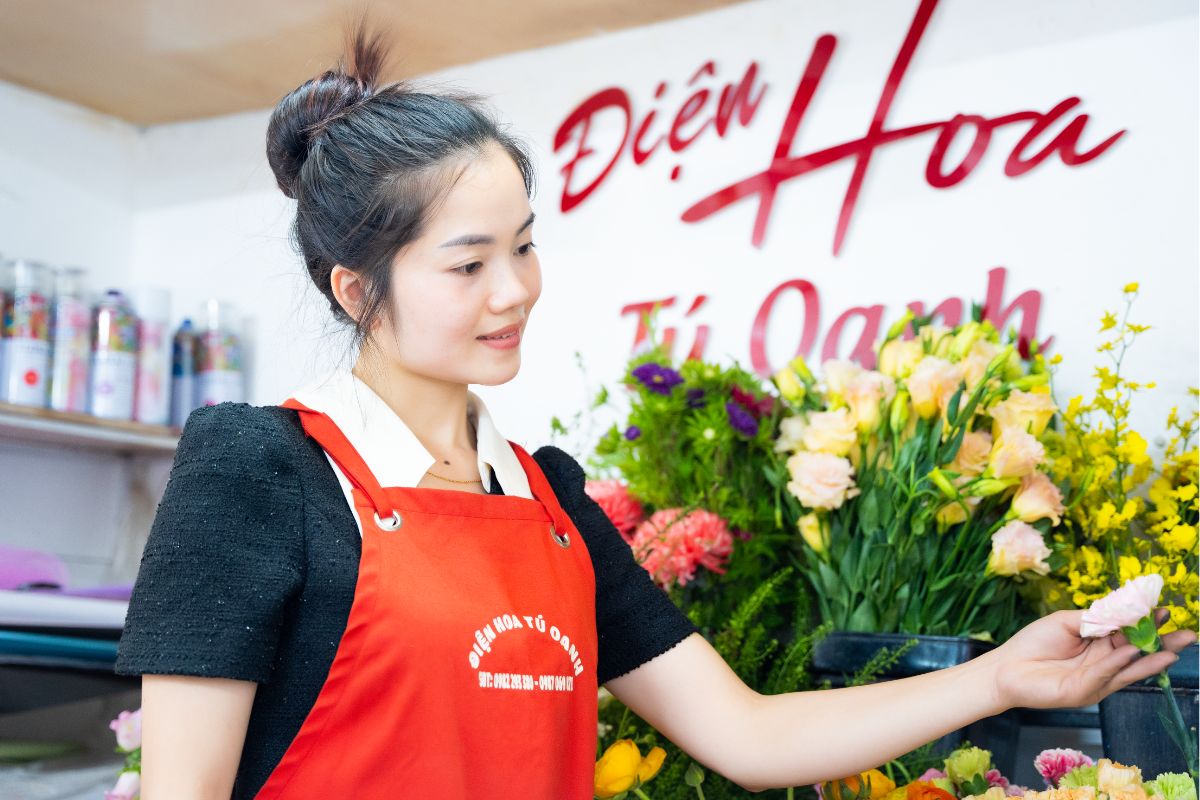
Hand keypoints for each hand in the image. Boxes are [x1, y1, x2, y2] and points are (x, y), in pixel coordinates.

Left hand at [985, 607, 1196, 709]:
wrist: (1004, 668)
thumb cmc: (1033, 643)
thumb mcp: (1066, 622)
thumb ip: (1093, 618)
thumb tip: (1122, 611)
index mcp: (1099, 645)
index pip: (1129, 634)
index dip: (1146, 624)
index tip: (1164, 610)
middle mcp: (1103, 664)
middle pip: (1138, 654)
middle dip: (1162, 645)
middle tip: (1188, 635)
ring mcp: (1096, 681)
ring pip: (1128, 670)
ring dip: (1150, 659)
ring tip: (1173, 650)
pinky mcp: (1083, 692)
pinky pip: (1104, 675)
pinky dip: (1118, 663)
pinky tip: (1131, 651)